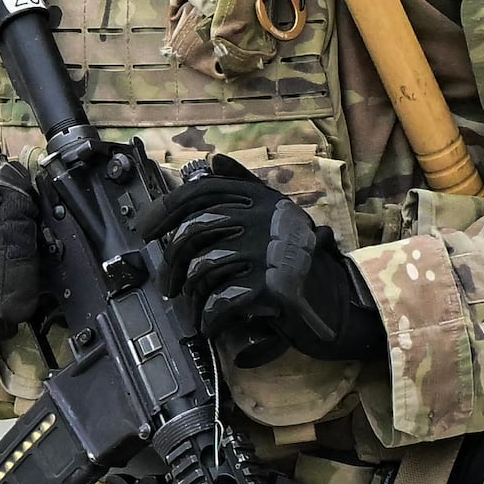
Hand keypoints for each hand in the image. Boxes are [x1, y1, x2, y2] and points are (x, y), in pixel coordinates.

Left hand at [151, 156, 383, 365]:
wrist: (338, 305)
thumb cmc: (301, 263)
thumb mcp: (278, 217)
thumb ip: (246, 188)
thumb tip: (215, 158)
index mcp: (262, 199)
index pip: (202, 192)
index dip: (167, 209)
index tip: (145, 230)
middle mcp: (263, 218)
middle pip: (194, 232)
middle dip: (172, 263)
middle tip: (168, 286)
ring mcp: (267, 252)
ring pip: (203, 270)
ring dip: (192, 298)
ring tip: (195, 311)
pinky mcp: (270, 286)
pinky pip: (221, 301)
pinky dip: (210, 318)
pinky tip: (210, 325)